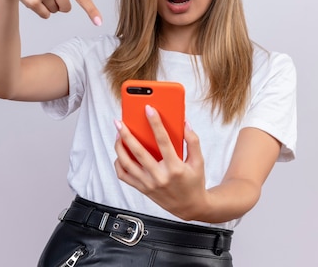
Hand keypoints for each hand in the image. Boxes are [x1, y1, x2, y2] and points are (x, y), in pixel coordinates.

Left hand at [114, 105, 208, 220]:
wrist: (190, 207)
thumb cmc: (194, 182)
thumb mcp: (199, 162)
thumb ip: (193, 141)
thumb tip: (184, 123)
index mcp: (175, 168)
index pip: (163, 141)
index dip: (155, 123)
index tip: (148, 109)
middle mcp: (160, 177)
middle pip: (139, 152)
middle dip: (127, 134)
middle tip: (120, 122)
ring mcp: (149, 184)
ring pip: (127, 163)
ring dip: (119, 147)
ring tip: (118, 135)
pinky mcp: (142, 189)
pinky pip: (124, 176)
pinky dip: (119, 163)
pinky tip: (120, 153)